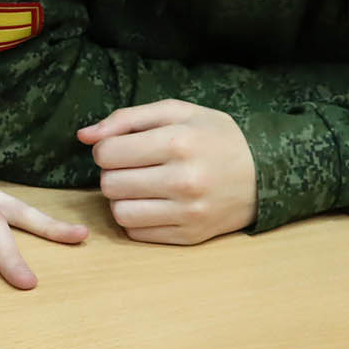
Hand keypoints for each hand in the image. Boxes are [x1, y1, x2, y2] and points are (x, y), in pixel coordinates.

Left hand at [79, 99, 256, 244]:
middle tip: (133, 167)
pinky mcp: (190, 236)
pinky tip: (154, 204)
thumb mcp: (178, 113)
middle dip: (113, 173)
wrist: (265, 173)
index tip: (123, 148)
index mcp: (178, 142)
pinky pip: (137, 233)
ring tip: (141, 186)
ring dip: (122, 199)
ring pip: (119, 212)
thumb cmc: (215, 137)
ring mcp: (188, 212)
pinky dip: (137, 219)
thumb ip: (126, 119)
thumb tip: (83, 136)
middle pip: (109, 184)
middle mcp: (183, 180)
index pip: (107, 153)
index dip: (107, 149)